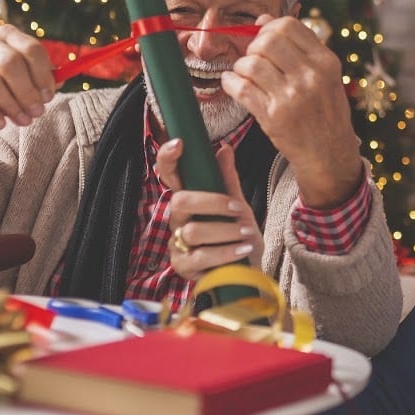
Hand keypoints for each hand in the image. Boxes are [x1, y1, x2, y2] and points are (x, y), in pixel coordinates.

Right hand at [0, 24, 54, 135]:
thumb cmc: (4, 83)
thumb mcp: (24, 77)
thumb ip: (43, 77)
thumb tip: (60, 81)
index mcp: (7, 35)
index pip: (30, 48)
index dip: (42, 74)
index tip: (49, 97)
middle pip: (9, 62)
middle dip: (27, 92)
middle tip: (37, 112)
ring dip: (9, 105)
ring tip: (22, 121)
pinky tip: (0, 124)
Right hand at [158, 140, 262, 274]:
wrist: (247, 271)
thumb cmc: (238, 237)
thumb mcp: (238, 207)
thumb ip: (228, 181)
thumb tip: (224, 148)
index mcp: (188, 199)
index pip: (169, 174)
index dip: (168, 158)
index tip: (179, 143)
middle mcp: (177, 219)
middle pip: (181, 201)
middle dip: (213, 203)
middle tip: (238, 209)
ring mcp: (177, 243)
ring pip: (193, 231)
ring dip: (225, 231)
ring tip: (247, 234)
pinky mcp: (182, 266)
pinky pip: (200, 257)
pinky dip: (226, 252)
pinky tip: (242, 250)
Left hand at [223, 15, 362, 208]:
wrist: (329, 154)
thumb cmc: (324, 111)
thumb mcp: (324, 75)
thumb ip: (299, 47)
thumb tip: (263, 19)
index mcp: (326, 62)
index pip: (288, 25)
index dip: (268, 28)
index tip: (263, 40)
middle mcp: (311, 76)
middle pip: (267, 40)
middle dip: (253, 47)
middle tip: (253, 60)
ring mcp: (292, 97)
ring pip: (251, 63)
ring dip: (240, 67)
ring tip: (244, 76)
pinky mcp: (274, 117)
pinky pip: (241, 88)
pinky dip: (230, 83)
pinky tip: (233, 84)